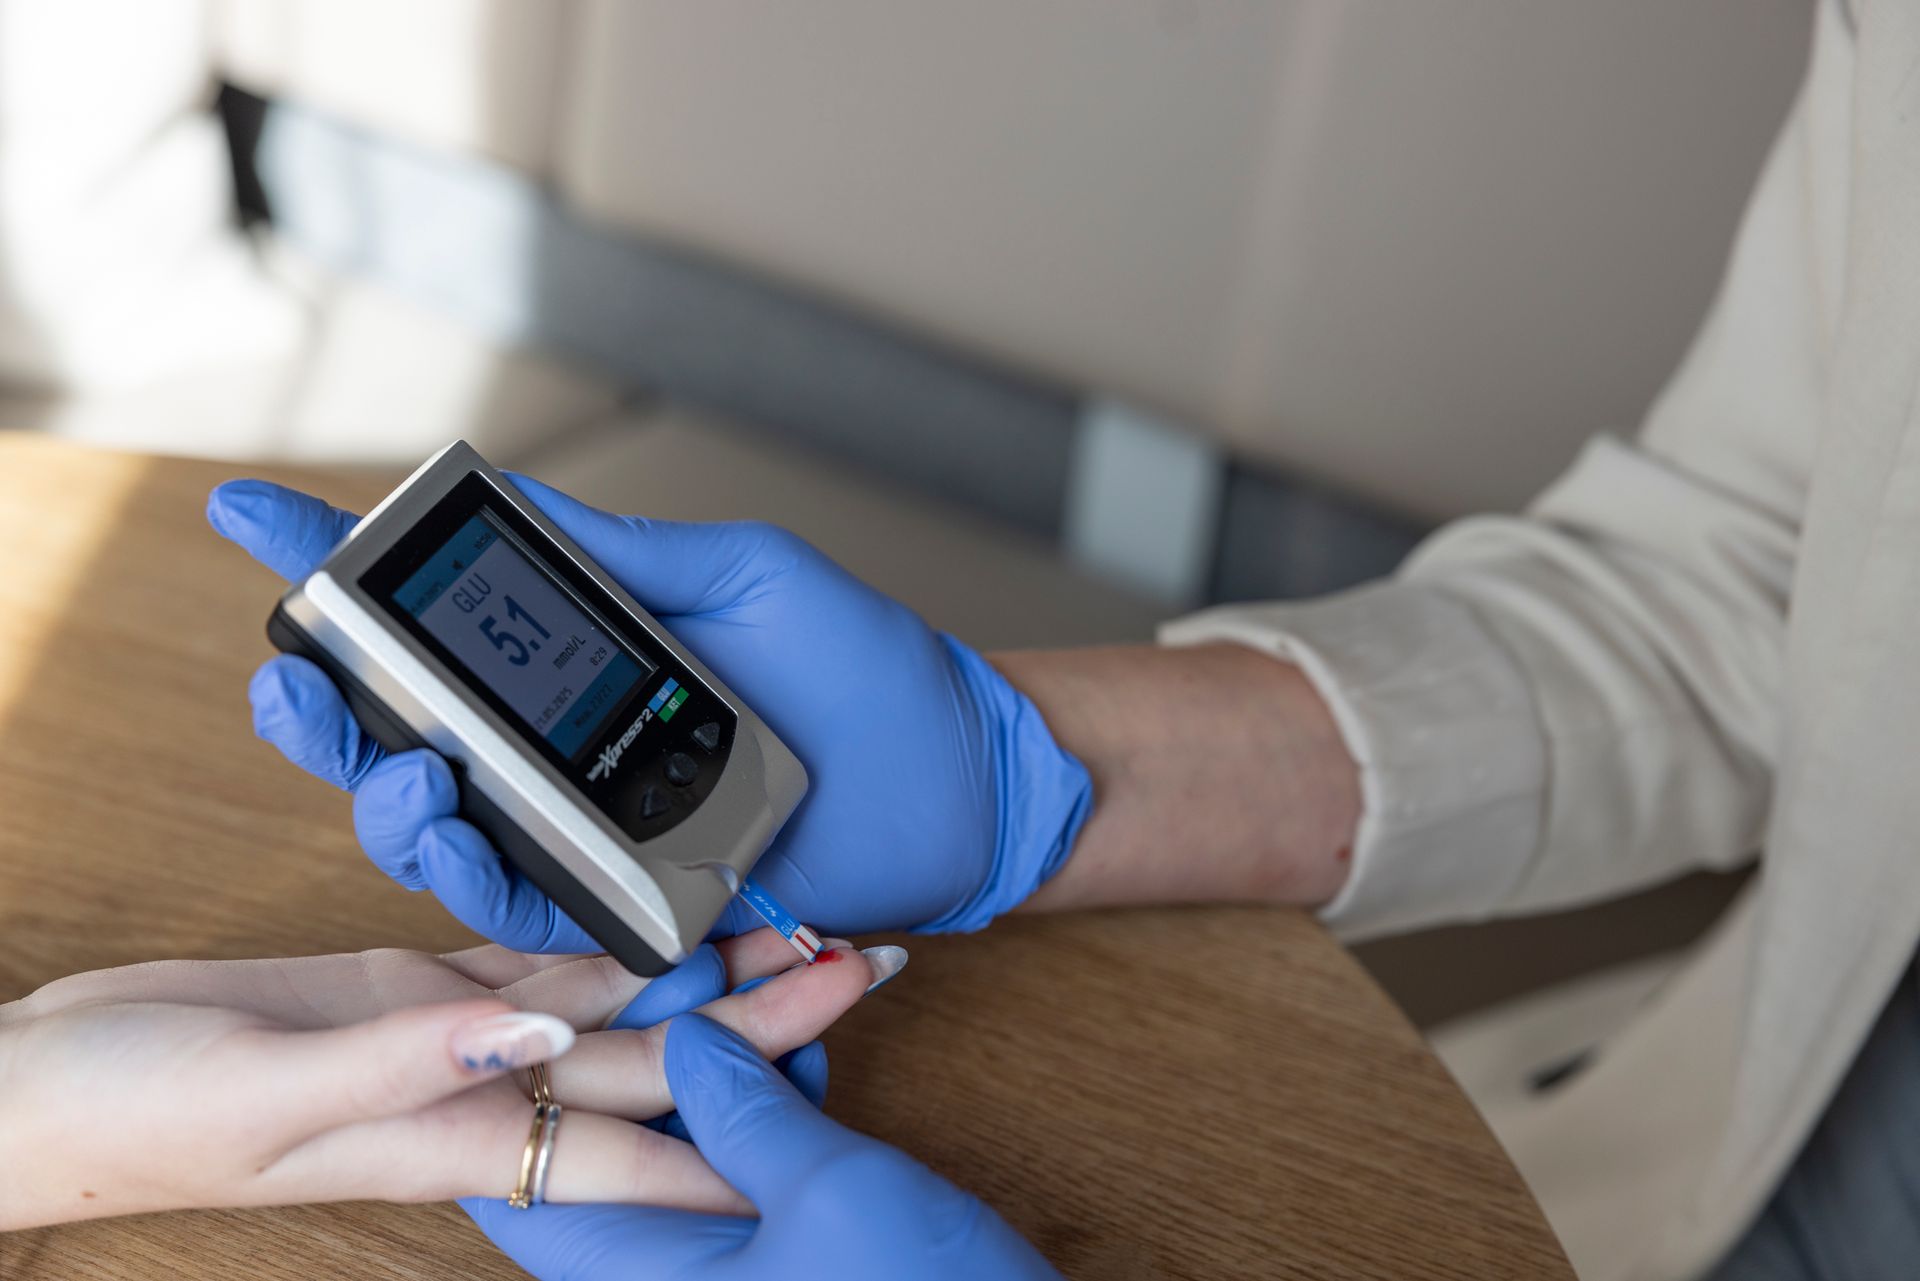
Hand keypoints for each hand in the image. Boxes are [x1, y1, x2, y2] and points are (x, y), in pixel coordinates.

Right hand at [0, 930, 888, 1228]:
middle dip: (763, 1024)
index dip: (737, 1139)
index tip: (838, 1112)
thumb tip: (535, 1040)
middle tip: (865, 970)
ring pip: (614, 1002)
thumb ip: (409, 1064)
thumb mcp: (272, 1092)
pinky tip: (666, 915)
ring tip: (801, 935)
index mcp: (460, 1133)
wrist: (61, 1082)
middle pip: (657, 1060)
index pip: (634, 1149)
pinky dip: (605, 938)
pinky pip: (540, 957)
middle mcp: (481, 1089)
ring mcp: (458, 1035)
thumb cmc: (145, 1113)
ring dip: (702, 975)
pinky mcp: (419, 983)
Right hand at [207, 476, 1091, 948]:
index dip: (331, 567)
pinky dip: (471, 873)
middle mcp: (562, 748)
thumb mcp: (741, 579)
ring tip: (397, 769)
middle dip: (322, 708)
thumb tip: (505, 499)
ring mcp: (587, 830)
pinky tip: (448, 826)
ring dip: (386, 800)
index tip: (244, 513)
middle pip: (398, 735)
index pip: (436, 615)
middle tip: (292, 676)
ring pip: (437, 830)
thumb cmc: (866, 669)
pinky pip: (524, 905)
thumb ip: (623, 558)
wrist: (956, 772)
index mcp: (580, 660)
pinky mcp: (627, 904)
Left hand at [469, 1013, 1059, 1280]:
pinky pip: (743, 1169)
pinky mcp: (777, 1259)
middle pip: (620, 1145)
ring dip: (732, 1064)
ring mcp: (723, 1273)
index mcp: (644, 1279)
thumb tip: (689, 1035)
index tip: (589, 990)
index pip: (525, 1185)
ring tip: (779, 983)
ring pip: (689, 1146)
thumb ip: (744, 1108)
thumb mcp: (828, 1189)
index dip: (540, 1080)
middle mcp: (669, 1280)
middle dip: (666, 1041)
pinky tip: (804, 1048)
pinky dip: (770, 1106)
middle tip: (712, 963)